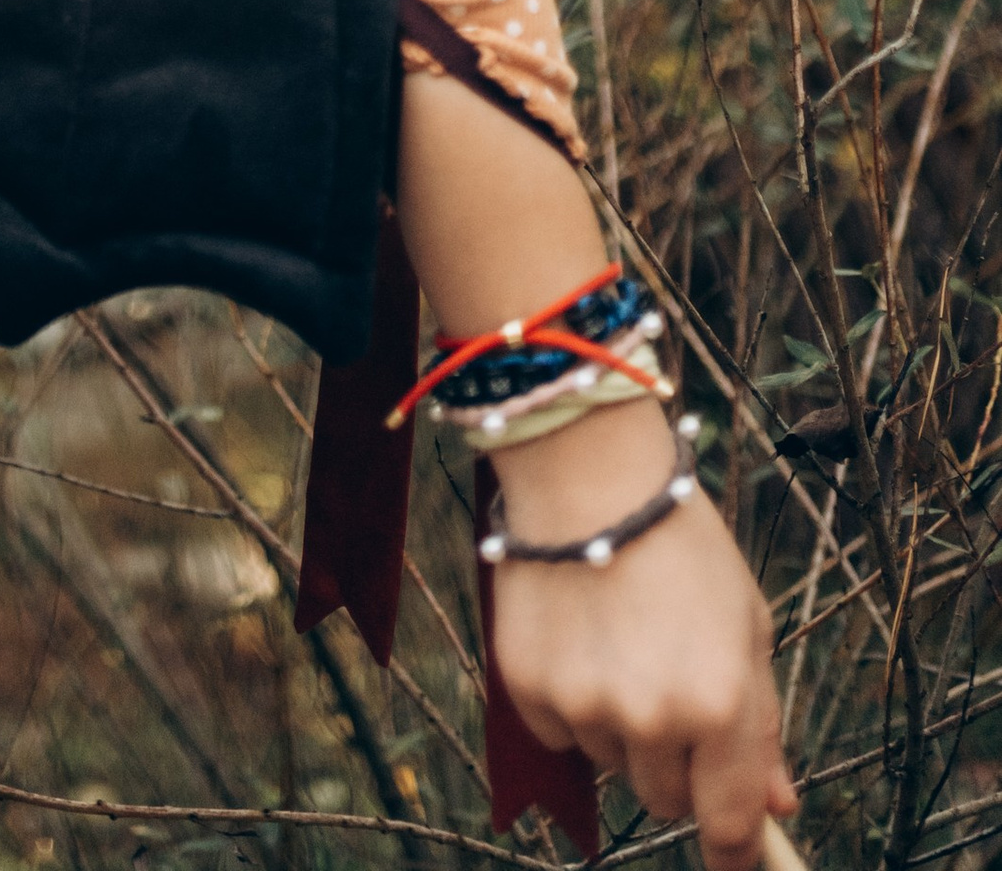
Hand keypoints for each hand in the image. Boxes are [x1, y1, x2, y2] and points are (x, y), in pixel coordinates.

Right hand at [486, 401, 794, 870]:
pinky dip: (571, 704)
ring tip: (621, 644)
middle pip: (666, 801)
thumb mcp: (745, 626)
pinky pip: (560, 735)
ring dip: (622, 729)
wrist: (586, 473)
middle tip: (670, 691)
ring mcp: (585, 705)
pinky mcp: (529, 688)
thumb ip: (760, 723)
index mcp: (720, 703)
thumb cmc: (680, 543)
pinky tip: (579, 638)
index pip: (729, 823)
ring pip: (612, 765)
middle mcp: (653, 716)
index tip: (735, 857)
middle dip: (676, 764)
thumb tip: (775, 805)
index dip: (736, 849)